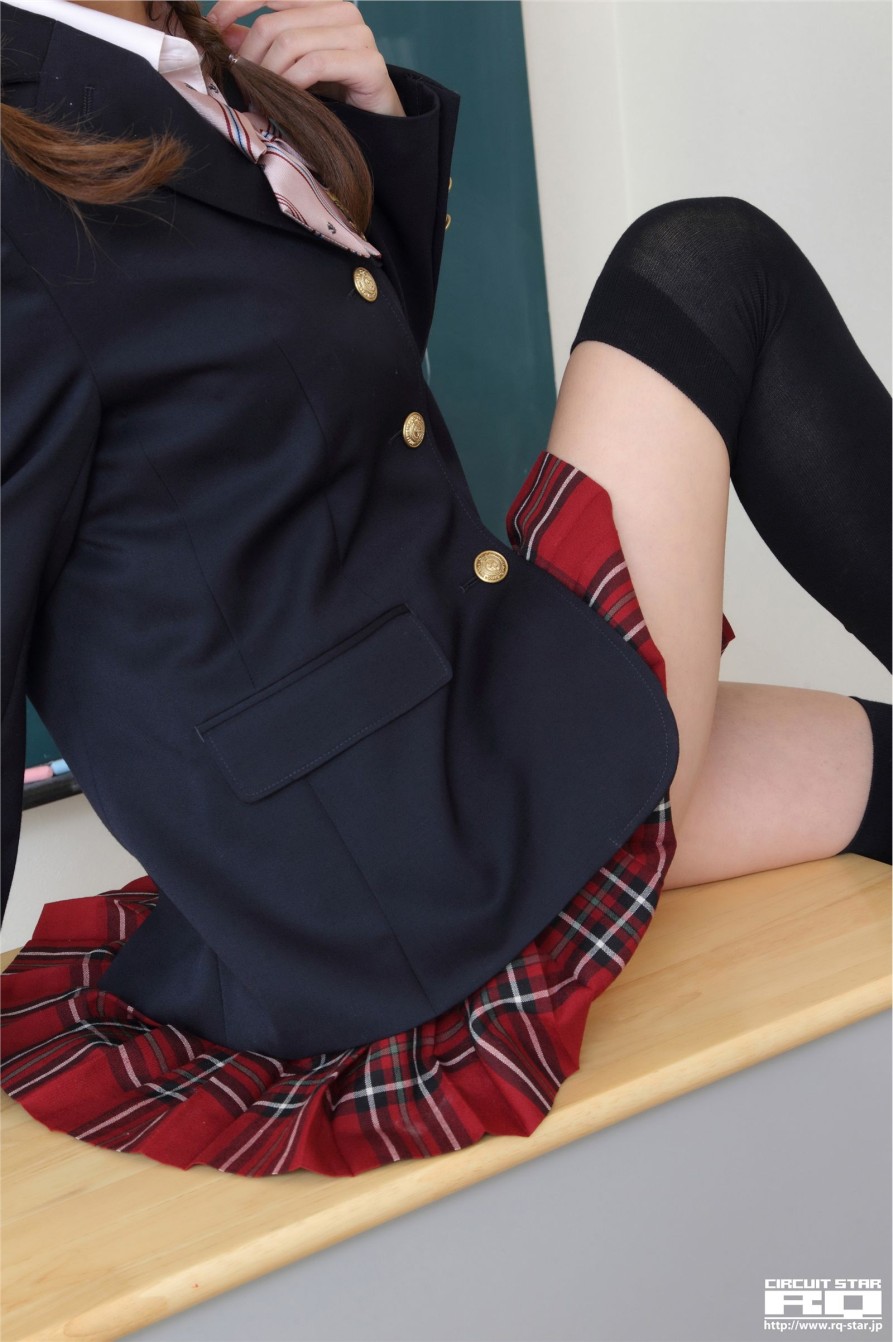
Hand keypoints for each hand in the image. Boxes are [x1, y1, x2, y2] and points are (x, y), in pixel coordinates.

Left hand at [204, 1, 405, 115]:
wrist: (379, 122)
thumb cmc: (333, 92)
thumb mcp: (290, 63)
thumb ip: (260, 44)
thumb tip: (221, 32)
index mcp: (320, 1)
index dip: (236, 3)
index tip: (213, 27)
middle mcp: (341, 9)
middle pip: (274, 23)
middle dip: (251, 56)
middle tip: (244, 84)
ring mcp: (357, 34)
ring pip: (291, 43)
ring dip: (269, 75)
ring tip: (263, 98)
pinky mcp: (368, 62)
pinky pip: (315, 64)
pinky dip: (292, 84)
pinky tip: (287, 99)